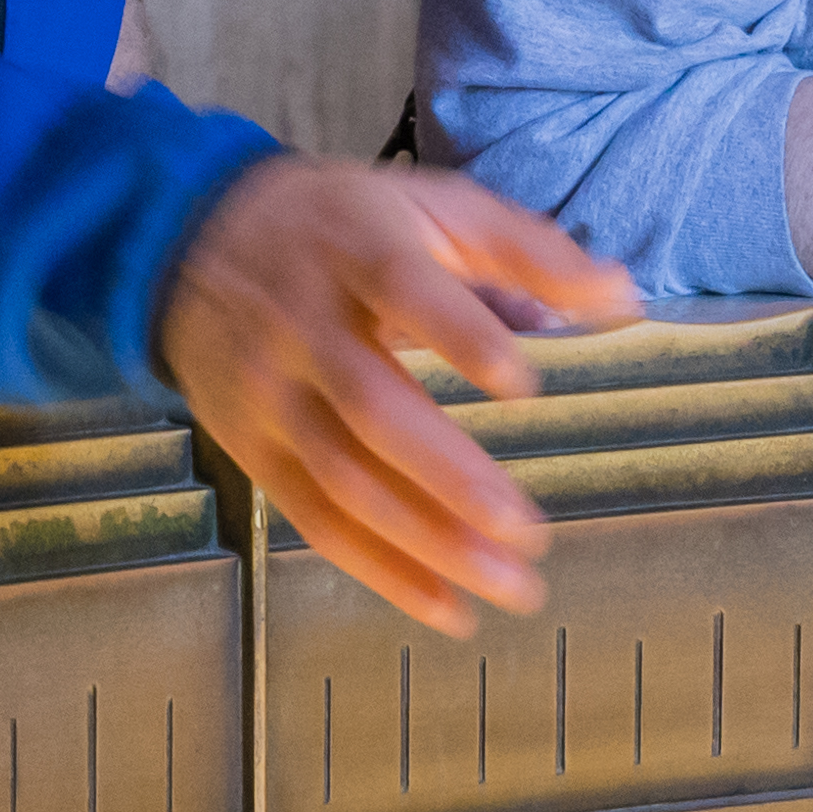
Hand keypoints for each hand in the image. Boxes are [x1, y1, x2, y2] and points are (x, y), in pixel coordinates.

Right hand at [156, 157, 639, 636]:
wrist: (192, 239)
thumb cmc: (337, 224)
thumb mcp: (428, 205)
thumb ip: (526, 248)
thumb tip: (620, 293)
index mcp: (357, 251)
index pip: (404, 289)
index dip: (460, 337)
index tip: (522, 384)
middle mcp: (306, 326)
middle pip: (373, 409)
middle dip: (453, 479)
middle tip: (529, 530)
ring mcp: (273, 393)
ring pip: (346, 481)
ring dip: (429, 544)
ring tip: (509, 583)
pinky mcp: (255, 447)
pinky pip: (316, 519)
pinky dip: (380, 571)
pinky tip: (445, 606)